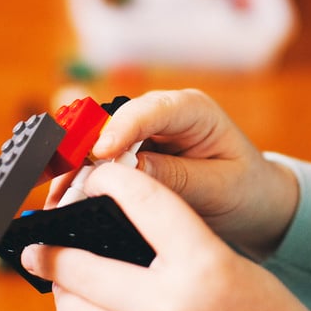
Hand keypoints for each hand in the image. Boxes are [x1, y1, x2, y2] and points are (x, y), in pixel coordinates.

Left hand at [24, 163, 310, 310]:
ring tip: (61, 282)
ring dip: (63, 293)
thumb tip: (109, 226)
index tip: (93, 177)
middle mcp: (173, 309)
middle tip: (36, 245)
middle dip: (52, 251)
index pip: (144, 202)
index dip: (110, 180)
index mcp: (204, 268)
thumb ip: (175, 242)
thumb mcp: (229, 265)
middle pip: (83, 266)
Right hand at [47, 89, 297, 258]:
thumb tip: (130, 171)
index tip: (100, 153)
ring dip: (75, 168)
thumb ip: (176, 177)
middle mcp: (162, 113)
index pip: (151, 110)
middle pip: (112, 121)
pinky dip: (81, 179)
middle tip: (62, 182)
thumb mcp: (219, 187)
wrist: (254, 200)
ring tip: (56, 198)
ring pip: (97, 140)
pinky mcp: (131, 151)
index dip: (121, 129)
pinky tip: (65, 199)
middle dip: (84, 150)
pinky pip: (98, 160)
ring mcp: (143, 131)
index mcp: (192, 110)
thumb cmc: (244, 188)